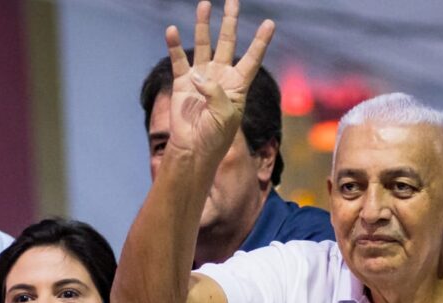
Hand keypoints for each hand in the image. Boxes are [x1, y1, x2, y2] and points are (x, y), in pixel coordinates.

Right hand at [163, 0, 274, 160]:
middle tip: (233, 2)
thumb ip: (216, 94)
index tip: (270, 24)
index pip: (252, 58)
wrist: (194, 149)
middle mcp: (221, 76)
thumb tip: (199, 76)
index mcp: (238, 85)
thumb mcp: (224, 117)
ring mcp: (201, 77)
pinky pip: (178, 59)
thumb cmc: (216, 137)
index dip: (261, 41)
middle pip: (228, 43)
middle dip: (230, 22)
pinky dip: (174, 45)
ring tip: (205, 4)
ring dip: (204, 25)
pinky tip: (172, 30)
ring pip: (203, 44)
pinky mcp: (183, 82)